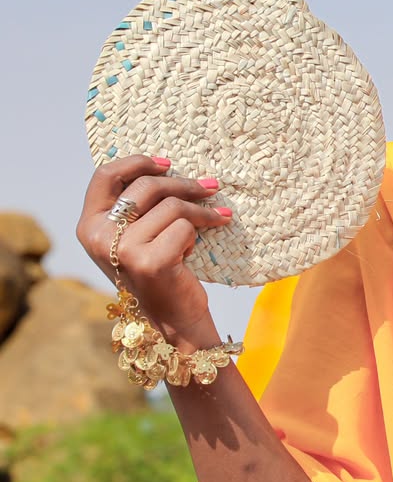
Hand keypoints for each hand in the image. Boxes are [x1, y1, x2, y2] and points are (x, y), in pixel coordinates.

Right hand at [77, 155, 229, 340]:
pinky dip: (196, 237)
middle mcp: (99, 237)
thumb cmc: (159, 271)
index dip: (138, 163)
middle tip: (211, 187)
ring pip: (172, 207)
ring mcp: (123, 250)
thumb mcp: (136, 236)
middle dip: (185, 184)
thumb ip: (137, 208)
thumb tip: (167, 166)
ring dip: (200, 213)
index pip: (105, 176)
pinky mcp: (150, 261)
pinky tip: (190, 253)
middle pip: (147, 187)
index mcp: (89, 225)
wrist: (173, 319)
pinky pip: (184, 228)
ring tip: (214, 220)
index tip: (168, 163)